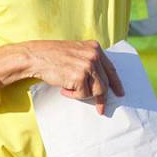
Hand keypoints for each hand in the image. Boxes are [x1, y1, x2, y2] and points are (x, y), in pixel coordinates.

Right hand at [0, 40, 124, 114]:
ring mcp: (88, 66)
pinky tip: (63, 88)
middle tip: (100, 108)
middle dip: (102, 98)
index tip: (120, 93)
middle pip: (105, 83)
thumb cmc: (52, 56)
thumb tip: (100, 81)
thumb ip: (89, 60)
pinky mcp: (80, 77)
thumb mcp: (76, 51)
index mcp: (94, 48)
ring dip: (84, 95)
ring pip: (96, 91)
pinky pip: (83, 95)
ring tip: (70, 89)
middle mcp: (94, 55)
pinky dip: (73, 95)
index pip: (111, 68)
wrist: (36, 56)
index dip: (116, 83)